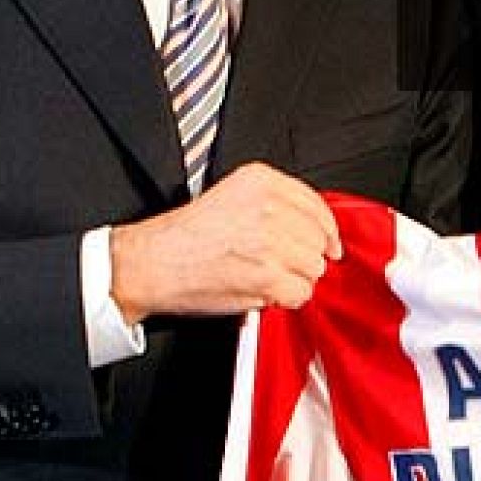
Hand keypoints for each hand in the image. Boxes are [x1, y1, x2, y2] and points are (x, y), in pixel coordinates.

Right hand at [109, 162, 342, 323]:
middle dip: (306, 256)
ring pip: (314, 267)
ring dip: (296, 279)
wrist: (152, 263)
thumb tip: (311, 225)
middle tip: (283, 265)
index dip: (325, 228)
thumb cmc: (183, 236)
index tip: (328, 242)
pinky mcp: (268, 276)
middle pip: (319, 237)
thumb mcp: (231, 196)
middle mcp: (270, 207)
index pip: (316, 203)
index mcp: (262, 181)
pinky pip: (301, 293)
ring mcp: (271, 242)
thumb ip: (273, 203)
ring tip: (267, 278)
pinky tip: (266, 293)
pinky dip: (287, 299)